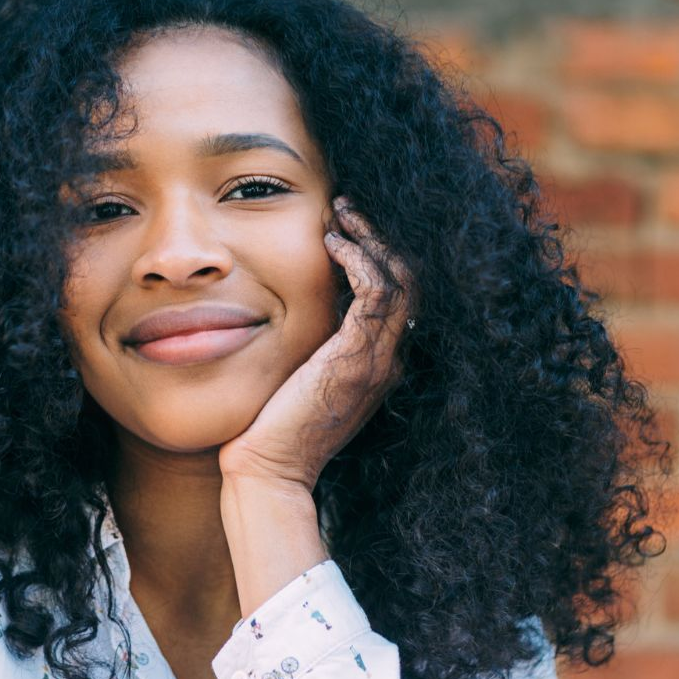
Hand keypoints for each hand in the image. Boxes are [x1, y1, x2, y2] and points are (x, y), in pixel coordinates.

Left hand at [217, 197, 415, 491]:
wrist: (270, 468)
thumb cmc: (271, 427)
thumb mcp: (300, 374)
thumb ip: (311, 343)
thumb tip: (292, 305)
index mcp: (377, 365)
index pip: (399, 298)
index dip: (380, 257)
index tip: (347, 229)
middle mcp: (387, 361)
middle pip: (409, 282)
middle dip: (381, 239)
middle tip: (348, 209)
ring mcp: (377, 361)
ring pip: (401, 281)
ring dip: (372, 240)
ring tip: (342, 214)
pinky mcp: (357, 358)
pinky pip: (377, 293)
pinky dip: (359, 259)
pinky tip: (332, 242)